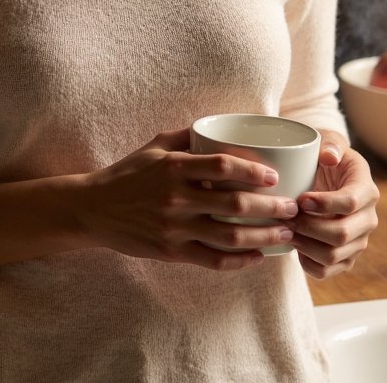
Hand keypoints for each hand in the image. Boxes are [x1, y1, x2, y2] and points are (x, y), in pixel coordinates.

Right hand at [77, 128, 300, 270]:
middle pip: (233, 204)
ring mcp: (174, 228)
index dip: (253, 171)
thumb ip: (188, 137)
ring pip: (229, 236)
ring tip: (285, 235)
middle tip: (292, 208)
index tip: (275, 176)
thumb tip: (221, 125)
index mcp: (175, 167)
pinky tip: (258, 256)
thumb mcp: (155, 147)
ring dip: (263, 236)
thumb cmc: (128, 173)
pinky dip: (240, 260)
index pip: (222, 166)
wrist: (94, 209)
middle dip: (270, 208)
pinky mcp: (171, 252)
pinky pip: (212, 260)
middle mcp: (176, 198)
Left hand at [287, 131, 378, 279]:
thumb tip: (329, 157)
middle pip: (342, 233)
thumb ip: (329, 144)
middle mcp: (368, 218)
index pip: (351, 202)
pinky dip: (307, 263)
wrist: (323, 173)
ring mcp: (358, 240)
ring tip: (286, 229)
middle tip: (286, 216)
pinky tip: (294, 245)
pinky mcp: (346, 256)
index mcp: (366, 188)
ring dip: (305, 245)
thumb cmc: (323, 155)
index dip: (325, 204)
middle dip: (309, 227)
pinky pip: (328, 271)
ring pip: (334, 255)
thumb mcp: (327, 140)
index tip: (300, 199)